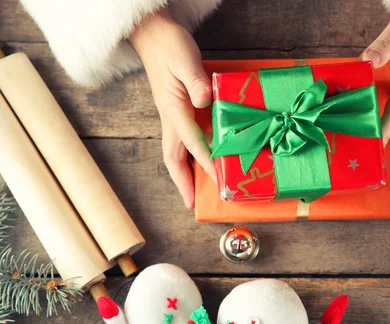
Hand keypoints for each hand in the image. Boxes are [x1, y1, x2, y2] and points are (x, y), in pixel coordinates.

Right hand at [130, 10, 216, 208]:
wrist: (155, 37)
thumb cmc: (170, 47)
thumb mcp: (185, 59)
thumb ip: (195, 80)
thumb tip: (204, 100)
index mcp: (173, 109)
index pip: (191, 142)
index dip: (205, 161)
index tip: (217, 178)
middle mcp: (171, 118)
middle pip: (174, 157)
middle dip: (182, 182)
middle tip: (192, 204)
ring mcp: (173, 117)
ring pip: (177, 152)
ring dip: (185, 175)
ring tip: (197, 194)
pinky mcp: (179, 112)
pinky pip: (184, 141)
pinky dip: (192, 157)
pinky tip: (203, 163)